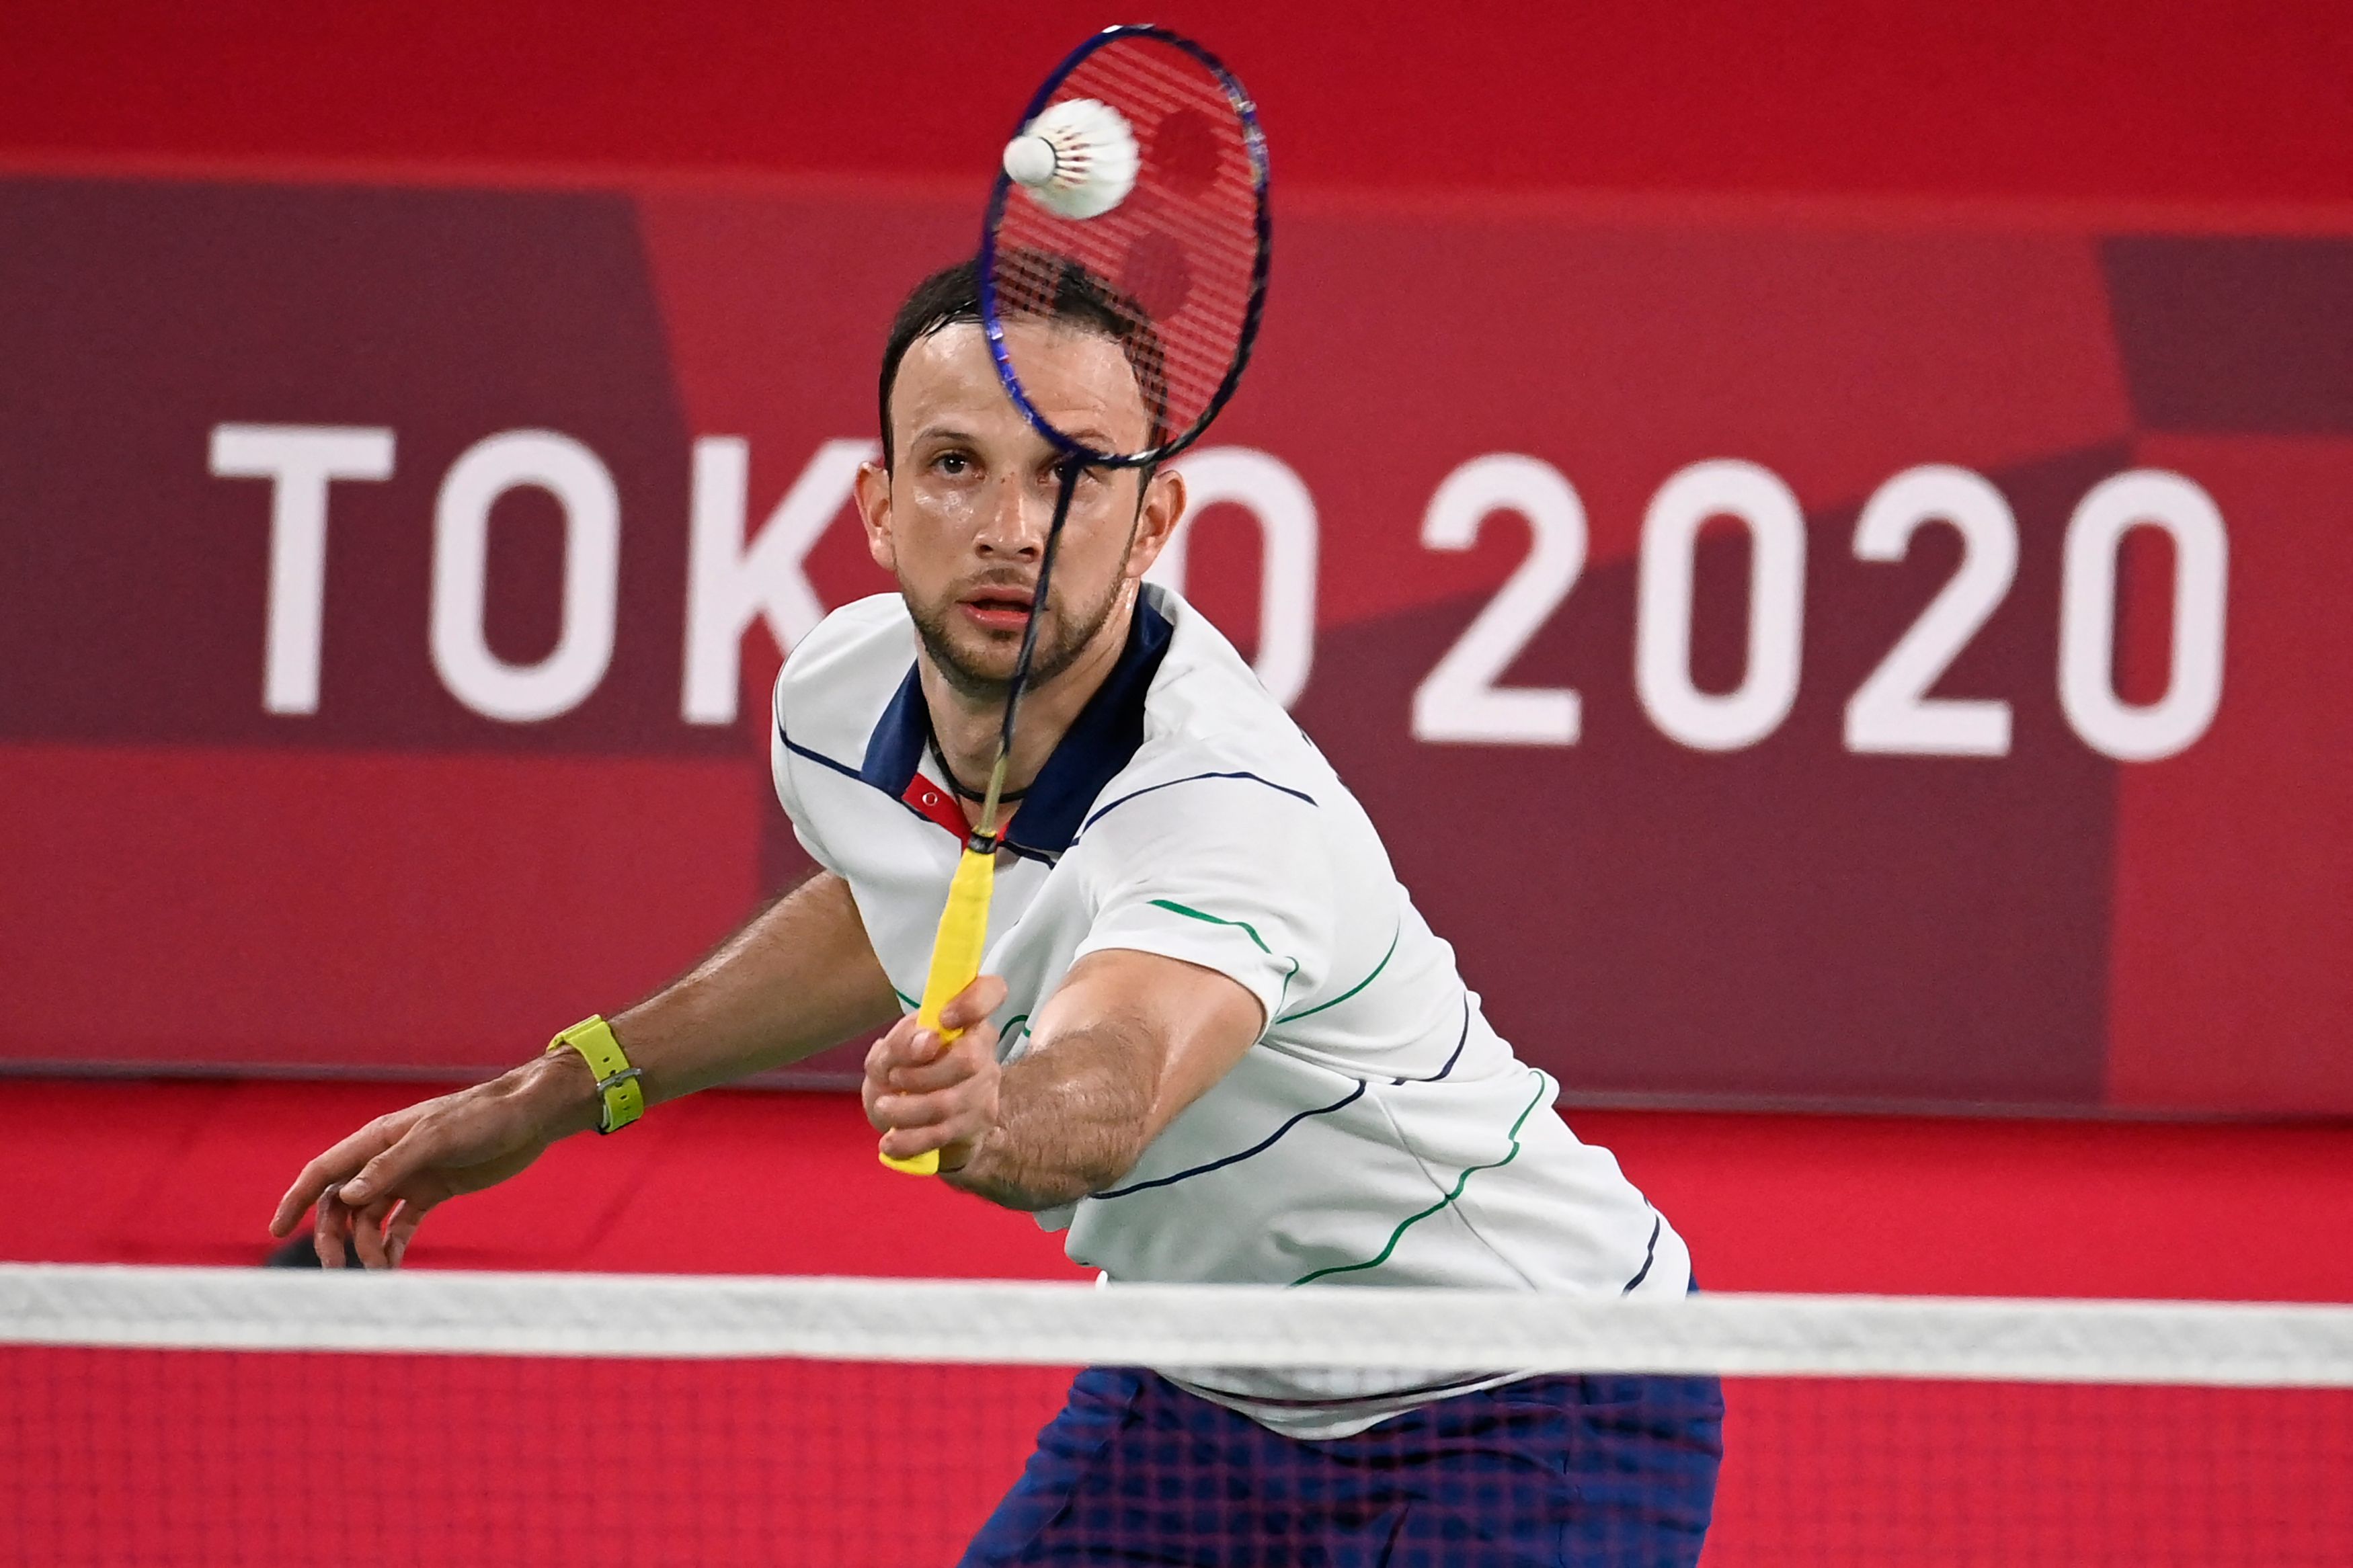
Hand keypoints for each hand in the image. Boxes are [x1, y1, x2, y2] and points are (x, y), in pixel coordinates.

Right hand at [266, 1051, 595, 1268]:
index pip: (325, 1171)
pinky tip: (393, 1263)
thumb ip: (391, 1166)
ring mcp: (410, 1176)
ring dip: (367, 1245)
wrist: (529, 1116)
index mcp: (378, 1139)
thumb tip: (347, 1195)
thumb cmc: (482, 1117)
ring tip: (379, 1270)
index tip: (276, 1230)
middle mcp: (388, 1159)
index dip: (297, 1199)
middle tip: (340, 1267)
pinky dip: (393, 1244)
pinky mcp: (435, 1191)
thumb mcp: (436, 1139)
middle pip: (343, 1203)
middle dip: (334, 1235)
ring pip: (371, 1218)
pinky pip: (402, 1224)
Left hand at [863, 975, 1005, 1170]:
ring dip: (908, 1108)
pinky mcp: (976, 1124)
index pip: (992, 991)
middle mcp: (984, 1050)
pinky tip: (890, 1142)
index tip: (943, 1018)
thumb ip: (901, 1041)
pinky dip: (910, 1139)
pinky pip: (943, 1133)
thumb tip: (928, 1039)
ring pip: (951, 1101)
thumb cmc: (903, 1072)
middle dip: (921, 1073)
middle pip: (969, 1059)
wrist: (915, 1122)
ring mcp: (984, 1089)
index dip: (974, 1001)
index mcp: (966, 1019)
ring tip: (884, 1108)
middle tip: (893, 1078)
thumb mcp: (888, 1054)